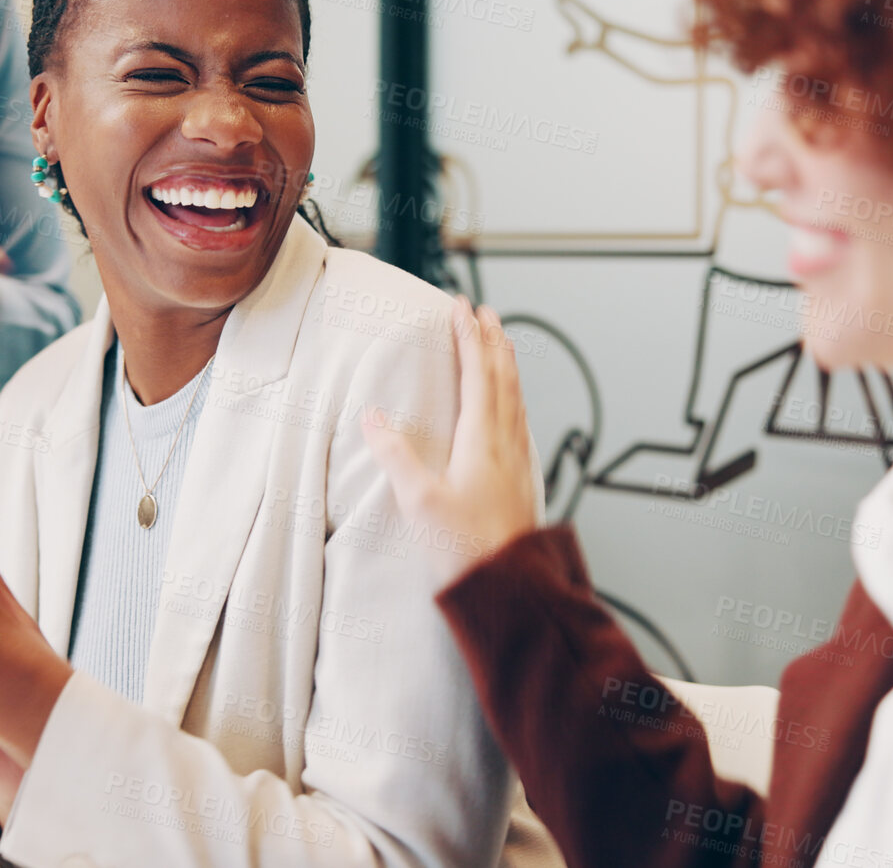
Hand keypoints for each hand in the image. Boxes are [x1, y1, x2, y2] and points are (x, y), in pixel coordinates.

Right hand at [361, 296, 539, 585]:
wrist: (509, 587)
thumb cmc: (465, 549)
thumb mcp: (419, 500)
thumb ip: (395, 455)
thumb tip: (371, 417)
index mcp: (482, 439)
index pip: (476, 373)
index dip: (469, 336)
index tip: (461, 307)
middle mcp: (505, 443)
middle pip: (503, 377)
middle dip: (493, 340)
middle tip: (485, 312)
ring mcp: (517, 461)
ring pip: (515, 398)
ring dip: (506, 365)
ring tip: (501, 344)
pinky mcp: (521, 480)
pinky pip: (519, 421)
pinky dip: (513, 397)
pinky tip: (511, 407)